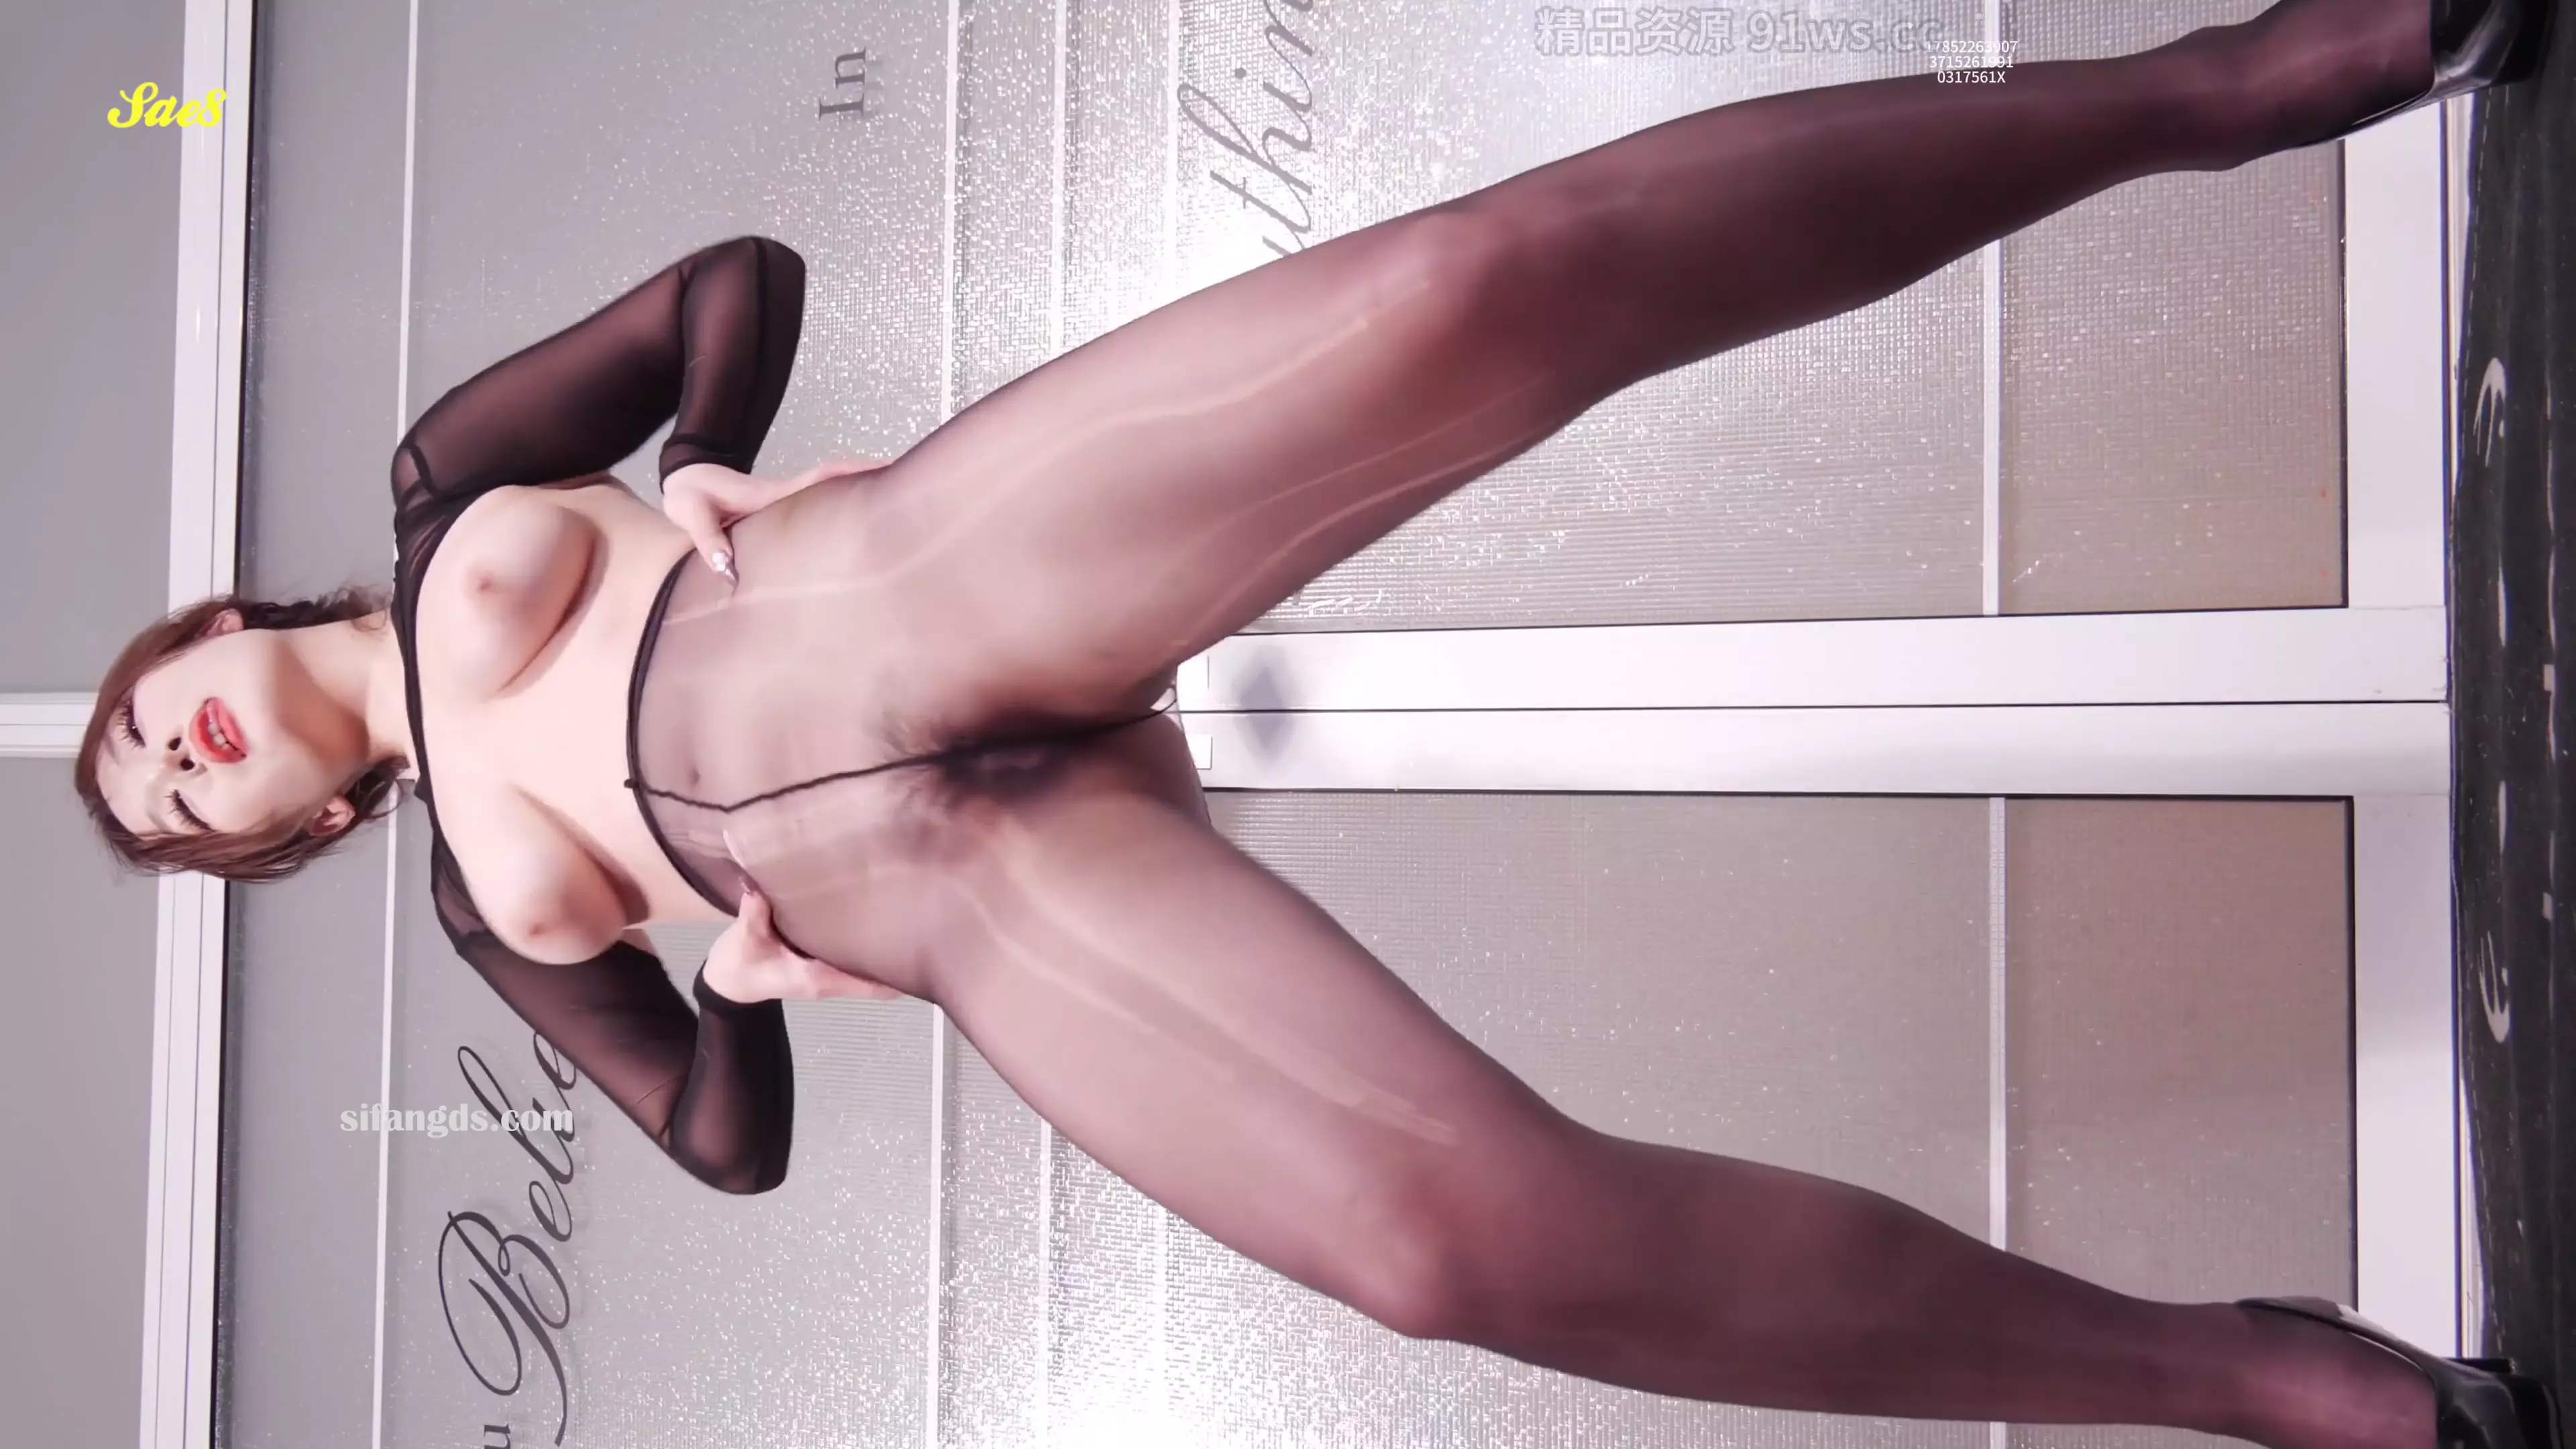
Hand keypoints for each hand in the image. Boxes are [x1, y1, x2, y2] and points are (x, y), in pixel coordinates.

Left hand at [662, 457, 891, 586]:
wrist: (683, 483)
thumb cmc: (688, 496)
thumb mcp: (691, 513)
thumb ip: (708, 539)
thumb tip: (728, 569)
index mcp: (771, 496)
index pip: (820, 480)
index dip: (851, 474)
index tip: (884, 470)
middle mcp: (787, 496)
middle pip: (837, 481)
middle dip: (871, 479)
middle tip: (908, 486)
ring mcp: (788, 502)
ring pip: (832, 493)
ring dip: (862, 492)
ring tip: (897, 507)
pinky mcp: (783, 511)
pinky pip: (820, 505)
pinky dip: (843, 505)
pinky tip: (858, 522)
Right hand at [699, 881, 905, 1003]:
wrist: (728, 981)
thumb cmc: (738, 965)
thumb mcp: (743, 938)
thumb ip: (753, 912)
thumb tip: (757, 885)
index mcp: (820, 977)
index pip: (872, 984)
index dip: (900, 973)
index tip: (923, 950)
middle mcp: (833, 979)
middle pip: (881, 976)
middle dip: (901, 953)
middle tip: (925, 920)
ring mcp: (831, 974)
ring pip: (871, 967)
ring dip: (888, 947)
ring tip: (910, 912)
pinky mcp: (824, 963)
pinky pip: (856, 956)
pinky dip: (870, 942)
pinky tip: (880, 914)